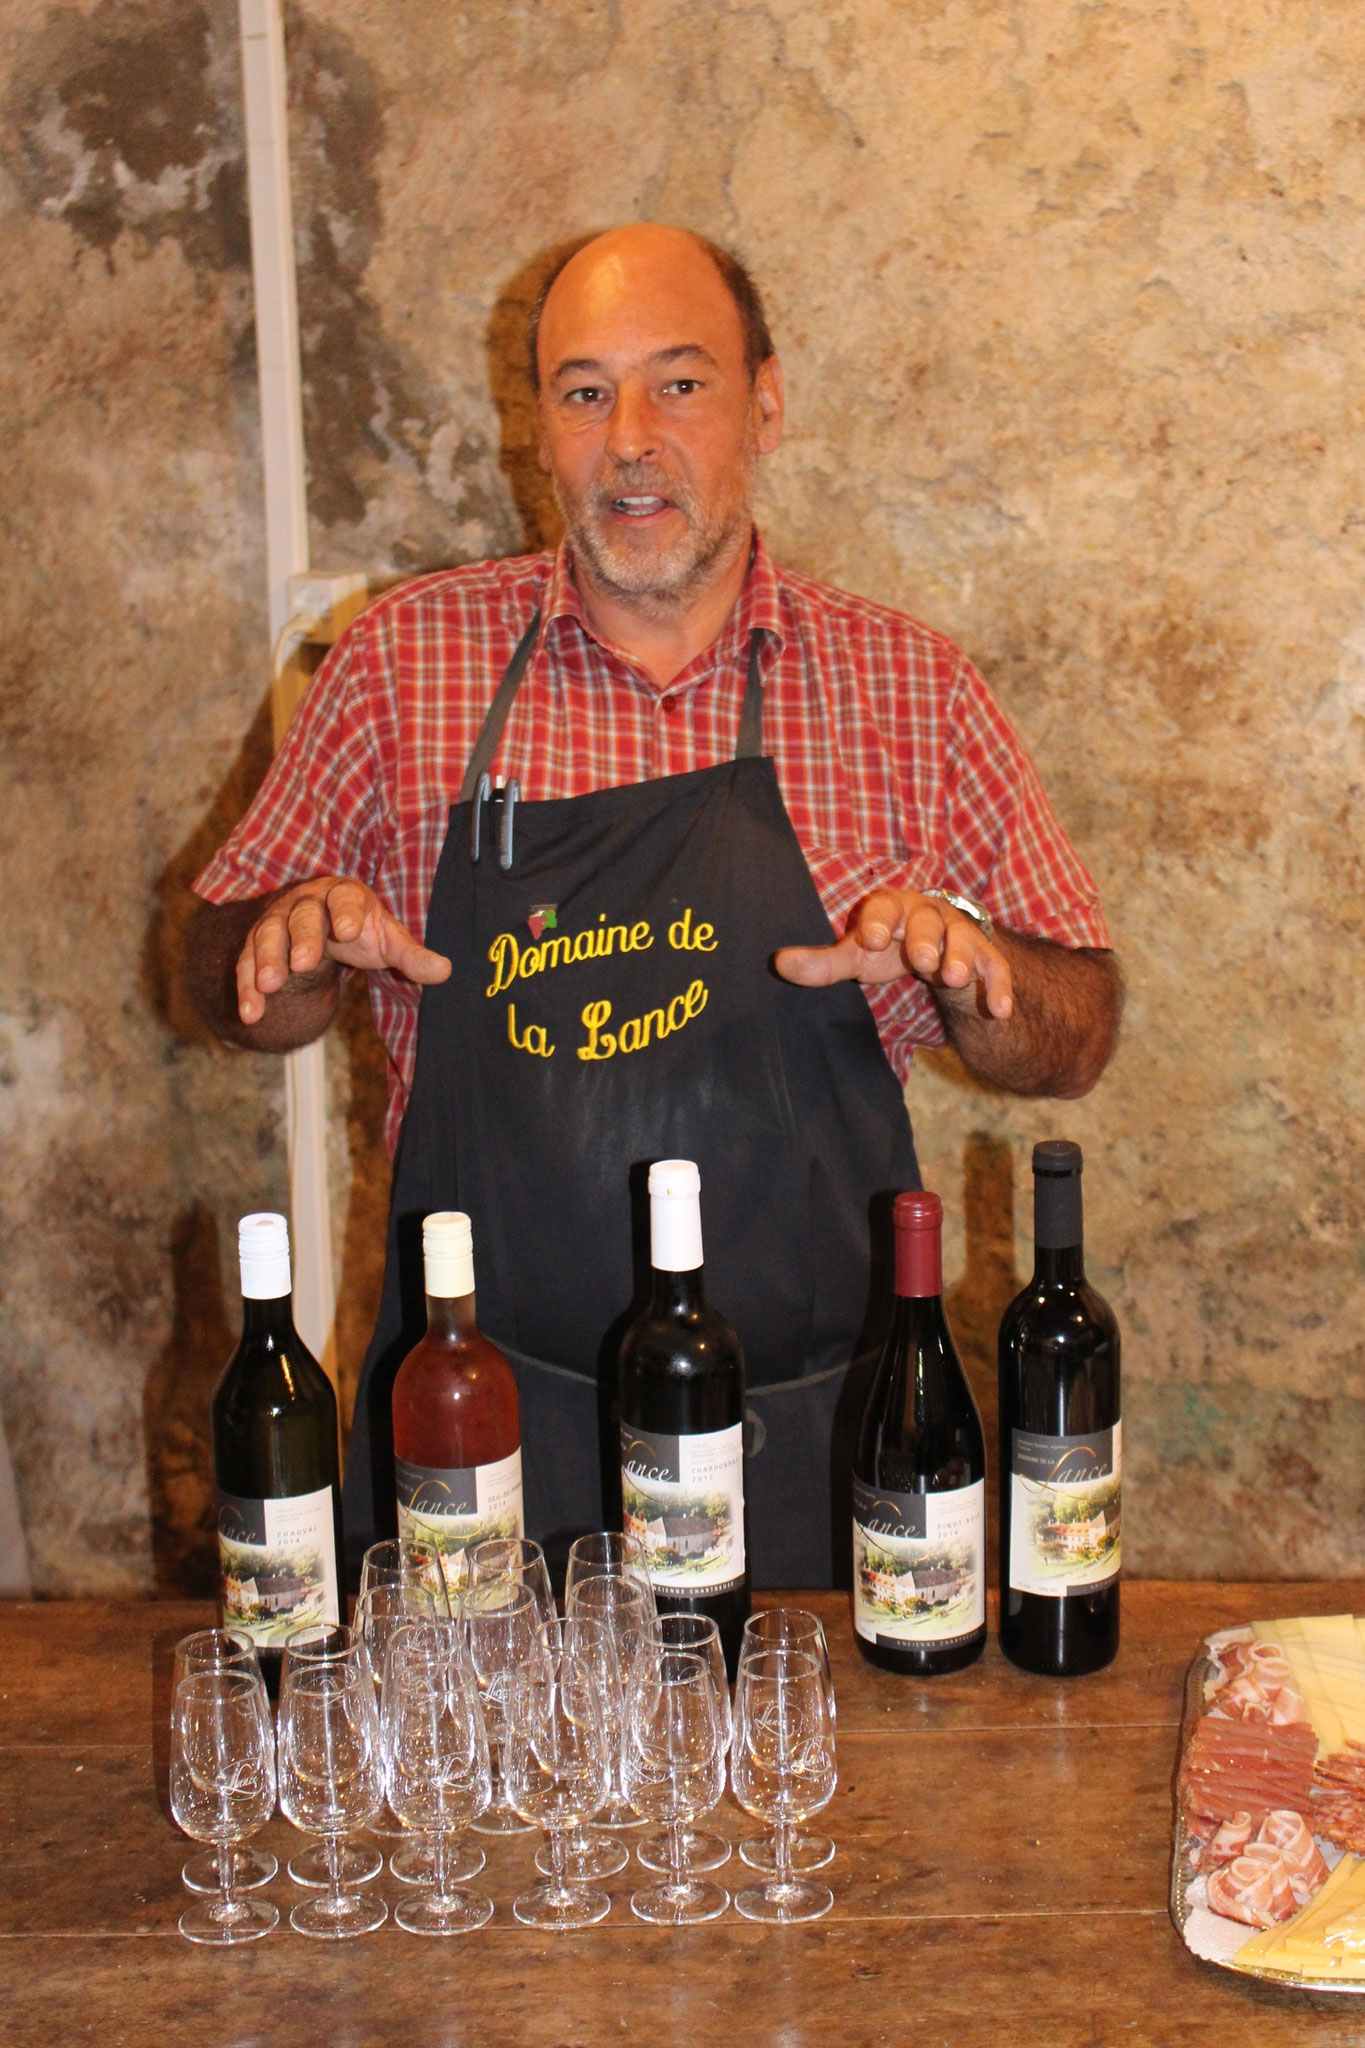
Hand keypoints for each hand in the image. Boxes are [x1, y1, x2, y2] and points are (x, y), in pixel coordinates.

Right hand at [235, 877, 451, 1024]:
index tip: (350, 932)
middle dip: (302, 938)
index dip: (347, 915)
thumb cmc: (360, 930)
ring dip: (266, 961)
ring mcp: (277, 923)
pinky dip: (246, 987)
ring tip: (269, 987)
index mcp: (343, 895)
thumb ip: (412, 956)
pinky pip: (247, 964)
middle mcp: (306, 903)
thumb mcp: (387, 940)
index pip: (345, 901)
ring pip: (268, 937)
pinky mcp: (257, 946)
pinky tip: (250, 1013)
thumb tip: (446, 971)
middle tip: (303, 963)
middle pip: (302, 917)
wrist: (324, 925)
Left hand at [774, 888, 1013, 1018]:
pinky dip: (1000, 989)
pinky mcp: (987, 959)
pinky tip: (1001, 1012)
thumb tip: (778, 964)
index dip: (879, 921)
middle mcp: (930, 915)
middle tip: (922, 958)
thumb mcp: (858, 955)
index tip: (871, 939)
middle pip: (929, 920)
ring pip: (966, 941)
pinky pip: (997, 970)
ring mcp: (961, 935)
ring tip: (955, 979)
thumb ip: (824, 963)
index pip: (884, 906)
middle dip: (926, 938)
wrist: (940, 949)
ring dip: (962, 957)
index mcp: (893, 907)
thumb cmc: (890, 946)